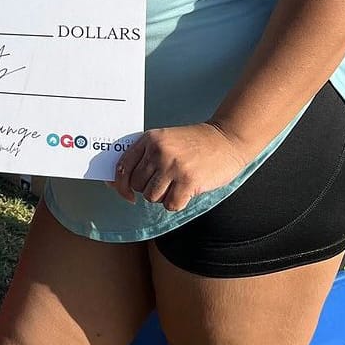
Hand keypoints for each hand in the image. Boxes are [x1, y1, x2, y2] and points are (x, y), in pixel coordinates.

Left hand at [110, 122, 249, 211]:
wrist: (227, 139)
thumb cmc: (195, 143)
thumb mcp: (166, 140)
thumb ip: (145, 155)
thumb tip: (117, 182)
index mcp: (150, 139)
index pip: (123, 166)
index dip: (120, 184)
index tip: (126, 194)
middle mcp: (158, 152)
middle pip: (137, 185)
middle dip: (148, 189)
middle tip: (165, 183)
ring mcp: (173, 166)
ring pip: (151, 197)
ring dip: (163, 196)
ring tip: (176, 185)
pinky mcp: (188, 181)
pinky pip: (170, 205)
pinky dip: (176, 203)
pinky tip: (185, 192)